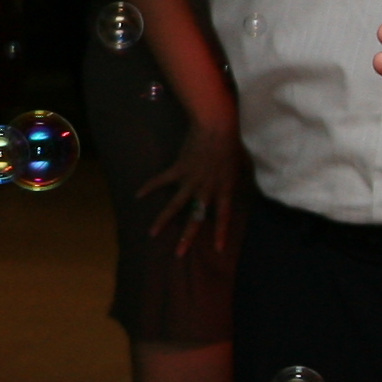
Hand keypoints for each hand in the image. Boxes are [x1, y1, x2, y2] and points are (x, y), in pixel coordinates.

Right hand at [145, 98, 242, 254]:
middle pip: (196, 218)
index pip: (223, 216)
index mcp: (224, 189)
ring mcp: (191, 180)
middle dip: (187, 237)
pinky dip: (150, 187)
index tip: (218, 250)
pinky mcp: (179, 169)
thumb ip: (237, 179)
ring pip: (175, 205)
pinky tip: (138, 195)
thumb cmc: (232, 143)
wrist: (217, 127)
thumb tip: (242, 184)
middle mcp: (207, 190)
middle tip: (179, 254)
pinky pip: (162, 180)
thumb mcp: (241, 164)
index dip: (221, 233)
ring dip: (163, 220)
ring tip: (152, 233)